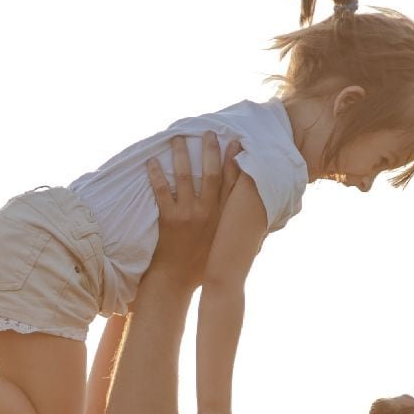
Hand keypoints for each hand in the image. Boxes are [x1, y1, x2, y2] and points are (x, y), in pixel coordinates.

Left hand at [145, 131, 242, 289]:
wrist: (176, 281)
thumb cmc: (201, 267)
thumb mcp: (226, 248)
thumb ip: (240, 233)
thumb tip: (261, 225)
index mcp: (224, 218)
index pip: (233, 184)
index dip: (235, 161)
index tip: (236, 143)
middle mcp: (209, 213)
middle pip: (211, 174)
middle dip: (210, 151)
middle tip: (207, 132)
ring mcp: (189, 214)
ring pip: (185, 177)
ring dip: (181, 155)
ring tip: (177, 138)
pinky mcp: (170, 219)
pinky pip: (162, 191)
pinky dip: (156, 175)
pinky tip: (152, 161)